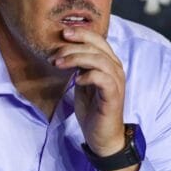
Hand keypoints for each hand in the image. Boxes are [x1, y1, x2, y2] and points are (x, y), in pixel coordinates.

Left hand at [51, 27, 125, 153]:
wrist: (103, 137)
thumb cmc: (93, 110)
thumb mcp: (83, 83)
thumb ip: (80, 67)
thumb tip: (66, 53)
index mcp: (109, 63)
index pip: (98, 40)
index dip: (82, 33)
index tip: (63, 34)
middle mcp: (116, 69)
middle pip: (95, 48)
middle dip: (72, 48)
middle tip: (54, 57)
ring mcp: (117, 82)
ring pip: (99, 60)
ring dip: (76, 59)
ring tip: (59, 65)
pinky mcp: (114, 95)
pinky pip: (103, 78)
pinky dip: (88, 76)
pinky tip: (76, 81)